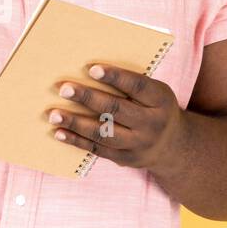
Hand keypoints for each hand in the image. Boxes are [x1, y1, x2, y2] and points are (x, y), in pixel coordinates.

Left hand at [45, 63, 184, 169]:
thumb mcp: (155, 93)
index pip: (138, 86)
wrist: (173, 147)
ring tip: (53, 114)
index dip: (115, 77)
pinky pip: (97, 149)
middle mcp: (152, 124)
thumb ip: (131, 84)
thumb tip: (90, 71)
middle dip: (88, 97)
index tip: (92, 69)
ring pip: (103, 132)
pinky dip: (76, 140)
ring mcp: (139, 144)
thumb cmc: (155, 108)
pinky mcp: (125, 159)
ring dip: (75, 122)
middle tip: (64, 88)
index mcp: (161, 100)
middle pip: (116, 109)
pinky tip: (59, 131)